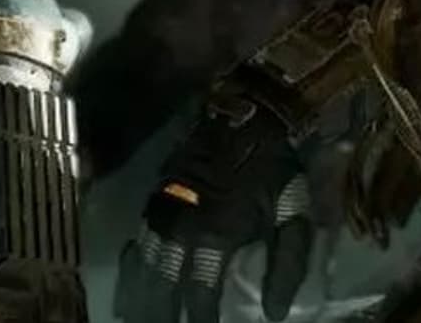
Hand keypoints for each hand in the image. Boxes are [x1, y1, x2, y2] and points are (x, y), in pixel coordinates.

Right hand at [114, 102, 312, 322]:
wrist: (245, 116)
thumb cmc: (272, 168)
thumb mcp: (292, 214)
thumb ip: (287, 266)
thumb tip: (275, 313)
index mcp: (215, 235)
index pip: (200, 292)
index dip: (198, 318)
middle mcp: (182, 229)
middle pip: (160, 285)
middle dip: (157, 312)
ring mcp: (164, 212)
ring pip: (142, 265)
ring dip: (137, 295)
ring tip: (132, 317)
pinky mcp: (155, 197)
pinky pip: (136, 239)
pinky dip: (130, 265)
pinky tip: (128, 280)